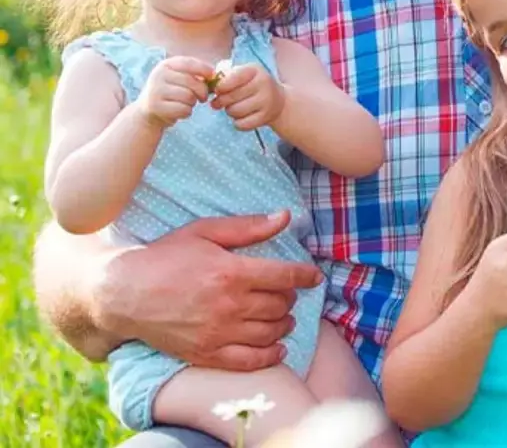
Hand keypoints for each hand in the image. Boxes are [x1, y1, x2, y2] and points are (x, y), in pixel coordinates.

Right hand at [97, 212, 323, 370]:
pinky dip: (270, 356)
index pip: (285, 277)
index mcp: (231, 272)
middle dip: (290, 297)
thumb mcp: (205, 232)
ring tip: (283, 316)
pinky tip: (276, 347)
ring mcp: (217, 333)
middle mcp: (228, 305)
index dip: (306, 276)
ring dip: (284, 324)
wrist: (122, 293)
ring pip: (270, 332)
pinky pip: (250, 362)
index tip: (313, 276)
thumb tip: (285, 216)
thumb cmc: (165, 257)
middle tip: (286, 292)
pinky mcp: (205, 354)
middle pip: (280, 305)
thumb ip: (248, 227)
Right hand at [135, 56, 211, 129]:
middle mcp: (158, 75)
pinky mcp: (156, 107)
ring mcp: (155, 91)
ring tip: (186, 103)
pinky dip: (187, 112)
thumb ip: (195, 75)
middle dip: (202, 92)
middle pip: (192, 82)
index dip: (204, 69)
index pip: (189, 63)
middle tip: (202, 97)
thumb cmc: (171, 93)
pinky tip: (179, 111)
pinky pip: (183, 109)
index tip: (213, 76)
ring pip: (189, 97)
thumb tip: (216, 75)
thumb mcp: (179, 79)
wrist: (147, 112)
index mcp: (165, 65)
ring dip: (193, 103)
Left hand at [210, 63, 285, 130]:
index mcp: (255, 70)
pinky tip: (241, 117)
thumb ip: (226, 77)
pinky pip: (241, 124)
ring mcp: (266, 101)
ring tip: (233, 107)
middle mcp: (263, 84)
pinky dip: (237, 123)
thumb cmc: (253, 85)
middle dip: (220, 101)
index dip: (220, 86)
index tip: (218, 90)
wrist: (278, 100)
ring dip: (229, 111)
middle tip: (218, 102)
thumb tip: (208, 88)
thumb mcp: (244, 74)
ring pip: (234, 111)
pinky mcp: (266, 117)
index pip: (232, 78)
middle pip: (230, 97)